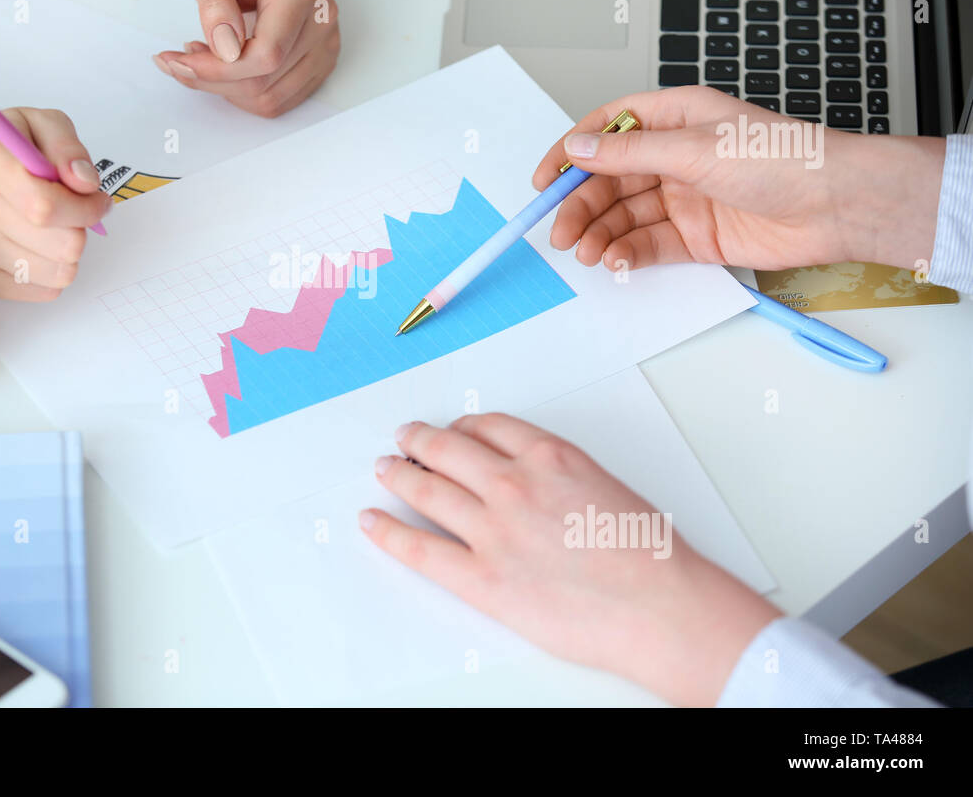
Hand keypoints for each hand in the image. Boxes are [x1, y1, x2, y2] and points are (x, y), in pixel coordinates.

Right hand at [0, 107, 110, 299]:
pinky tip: (38, 248)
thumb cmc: (5, 151)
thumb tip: (86, 184)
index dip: (86, 208)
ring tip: (53, 230)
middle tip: (74, 213)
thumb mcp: (39, 124)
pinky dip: (52, 272)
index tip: (97, 201)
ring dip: (67, 252)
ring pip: (58, 273)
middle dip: (80, 228)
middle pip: (60, 245)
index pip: (47, 206)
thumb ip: (67, 147)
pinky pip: (43, 291)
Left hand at [154, 0, 339, 116]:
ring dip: (227, 89)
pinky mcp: (321, 65)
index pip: (266, 55)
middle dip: (214, 79)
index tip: (182, 60)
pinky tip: (227, 69)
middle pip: (265, 82)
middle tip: (181, 60)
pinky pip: (279, 101)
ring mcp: (326, 47)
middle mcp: (322, 22)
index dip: (220, 69)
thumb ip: (215, 4)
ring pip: (270, 99)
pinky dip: (245, 95)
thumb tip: (225, 49)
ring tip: (205, 58)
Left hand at [360, 415, 779, 706]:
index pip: (488, 427)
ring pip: (426, 490)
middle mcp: (513, 483)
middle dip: (420, 441)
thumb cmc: (650, 555)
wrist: (661, 606)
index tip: (452, 429)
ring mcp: (493, 530)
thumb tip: (536, 484)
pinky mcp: (481, 578)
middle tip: (405, 438)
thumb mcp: (607, 486)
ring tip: (383, 469)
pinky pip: (419, 549)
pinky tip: (372, 521)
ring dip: (398, 475)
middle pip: (448, 450)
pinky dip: (388, 532)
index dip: (462, 426)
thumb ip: (561, 477)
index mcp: (549, 456)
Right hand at [533, 86, 943, 272]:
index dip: (571, 152)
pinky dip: (627, 253)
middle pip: (610, 180)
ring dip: (600, 233)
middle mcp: (677, 156)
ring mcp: (686, 197)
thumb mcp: (695, 148)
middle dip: (581, 206)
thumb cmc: (783, 159)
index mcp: (675, 118)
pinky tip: (615, 260)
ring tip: (585, 253)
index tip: (543, 180)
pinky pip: (649, 244)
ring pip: (625, 215)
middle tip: (560, 233)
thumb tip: (577, 149)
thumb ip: (629, 152)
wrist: (838, 206)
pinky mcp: (697, 236)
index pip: (607, 130)